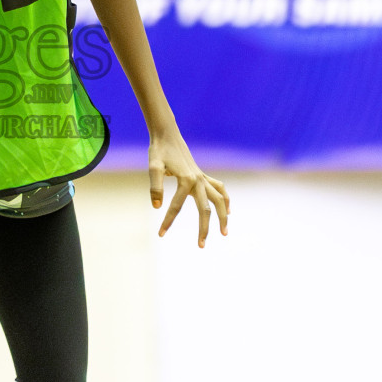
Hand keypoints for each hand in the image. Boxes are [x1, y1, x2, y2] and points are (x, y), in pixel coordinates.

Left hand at [149, 130, 229, 247]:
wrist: (167, 135)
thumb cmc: (159, 150)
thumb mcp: (153, 166)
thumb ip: (155, 186)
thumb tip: (156, 207)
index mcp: (186, 180)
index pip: (176, 207)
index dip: (167, 221)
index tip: (160, 234)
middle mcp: (198, 180)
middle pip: (206, 209)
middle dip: (204, 228)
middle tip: (201, 246)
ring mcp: (202, 178)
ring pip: (220, 199)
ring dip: (223, 216)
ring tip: (224, 233)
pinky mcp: (202, 176)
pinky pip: (219, 189)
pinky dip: (225, 199)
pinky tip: (228, 210)